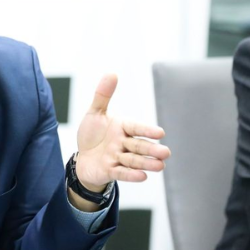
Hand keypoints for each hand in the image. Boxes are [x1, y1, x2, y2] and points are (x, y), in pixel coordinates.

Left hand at [75, 74, 170, 191]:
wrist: (83, 158)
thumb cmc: (92, 134)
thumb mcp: (95, 113)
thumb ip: (103, 95)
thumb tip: (112, 73)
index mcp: (121, 128)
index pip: (135, 128)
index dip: (146, 130)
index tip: (160, 133)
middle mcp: (122, 143)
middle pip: (138, 146)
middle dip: (151, 150)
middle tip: (166, 153)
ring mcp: (117, 158)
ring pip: (133, 161)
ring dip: (146, 163)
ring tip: (160, 166)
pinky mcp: (110, 171)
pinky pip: (121, 173)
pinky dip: (131, 175)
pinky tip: (143, 176)